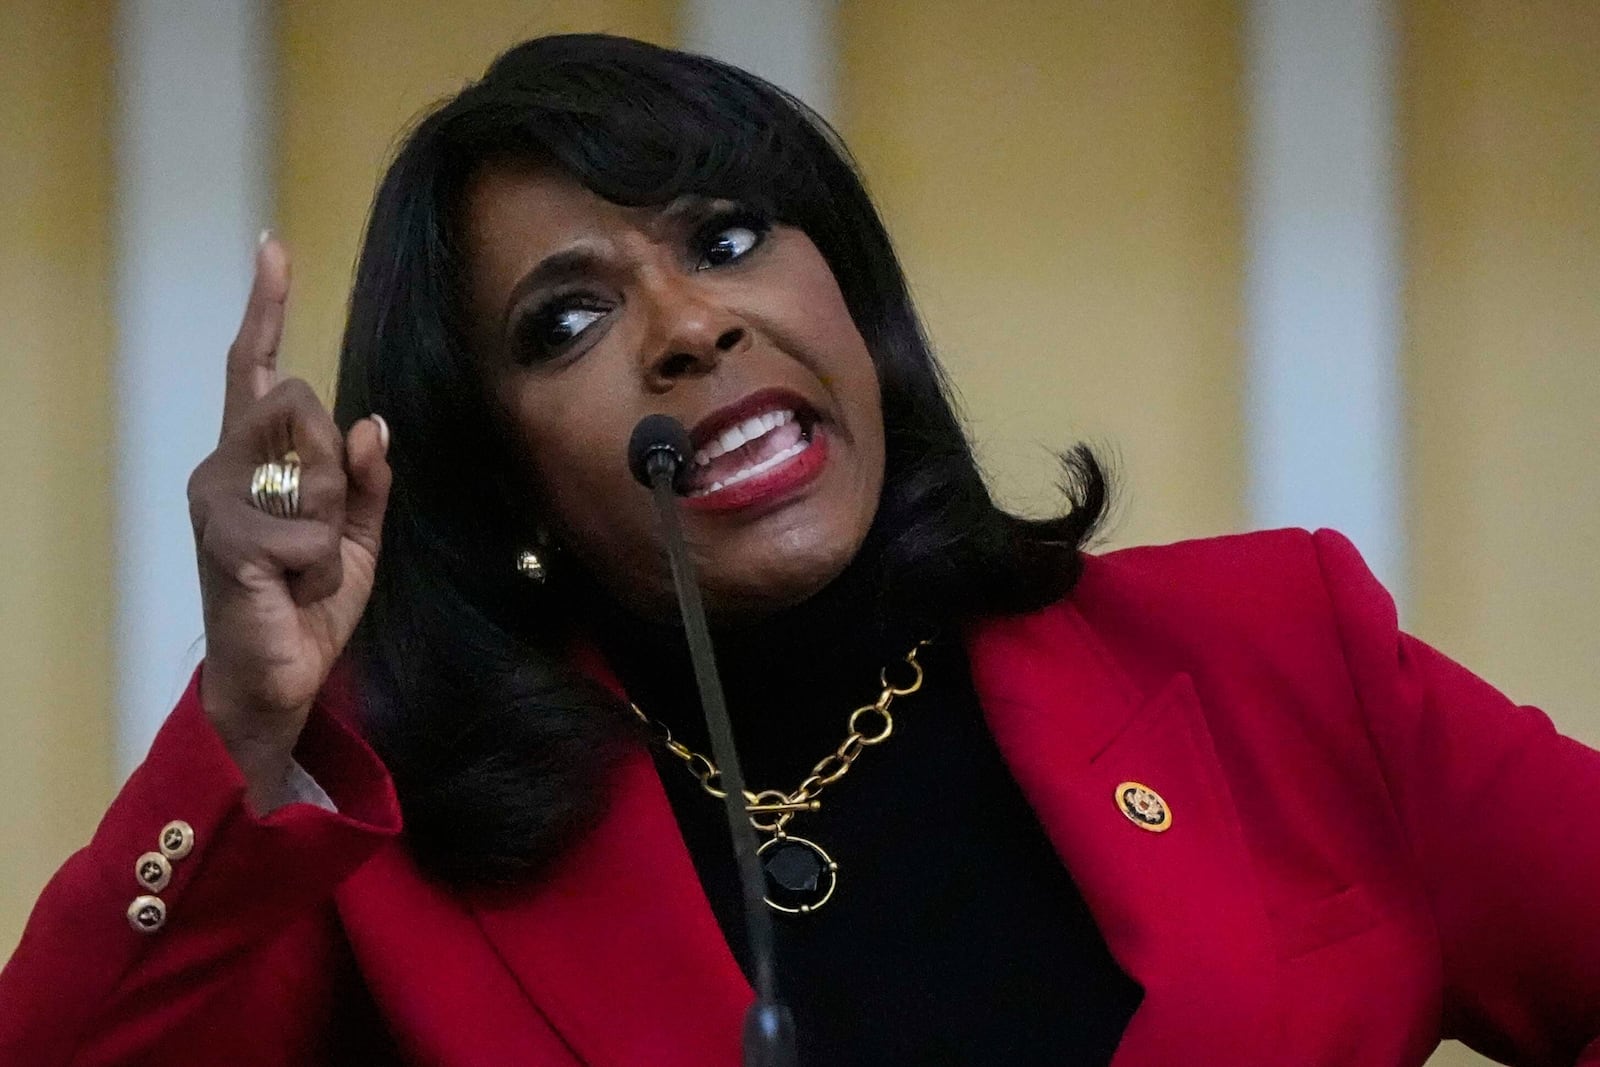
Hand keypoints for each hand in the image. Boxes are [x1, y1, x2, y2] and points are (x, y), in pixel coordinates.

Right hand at [186, 235, 390, 803]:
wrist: (279, 676)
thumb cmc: (308, 602)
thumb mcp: (356, 535)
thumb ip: (366, 479)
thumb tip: (374, 422)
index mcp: (256, 457)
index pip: (258, 368)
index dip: (266, 307)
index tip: (272, 249)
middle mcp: (225, 463)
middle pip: (305, 403)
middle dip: (336, 463)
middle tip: (322, 527)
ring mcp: (218, 497)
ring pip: (314, 463)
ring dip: (331, 527)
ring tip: (303, 568)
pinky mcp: (227, 536)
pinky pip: (313, 531)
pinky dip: (324, 567)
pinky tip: (292, 590)